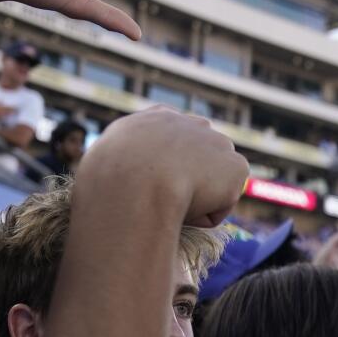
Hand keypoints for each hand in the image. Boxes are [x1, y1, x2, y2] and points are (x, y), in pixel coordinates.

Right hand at [87, 106, 248, 225]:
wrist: (135, 183)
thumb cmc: (108, 181)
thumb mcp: (101, 167)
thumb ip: (118, 169)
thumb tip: (113, 188)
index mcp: (156, 119)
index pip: (171, 140)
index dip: (166, 168)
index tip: (154, 184)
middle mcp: (190, 124)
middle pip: (196, 162)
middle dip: (187, 183)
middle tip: (162, 201)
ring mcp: (216, 142)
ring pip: (207, 187)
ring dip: (192, 202)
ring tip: (168, 204)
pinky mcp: (236, 166)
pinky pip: (219, 207)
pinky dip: (205, 216)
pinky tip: (186, 209)